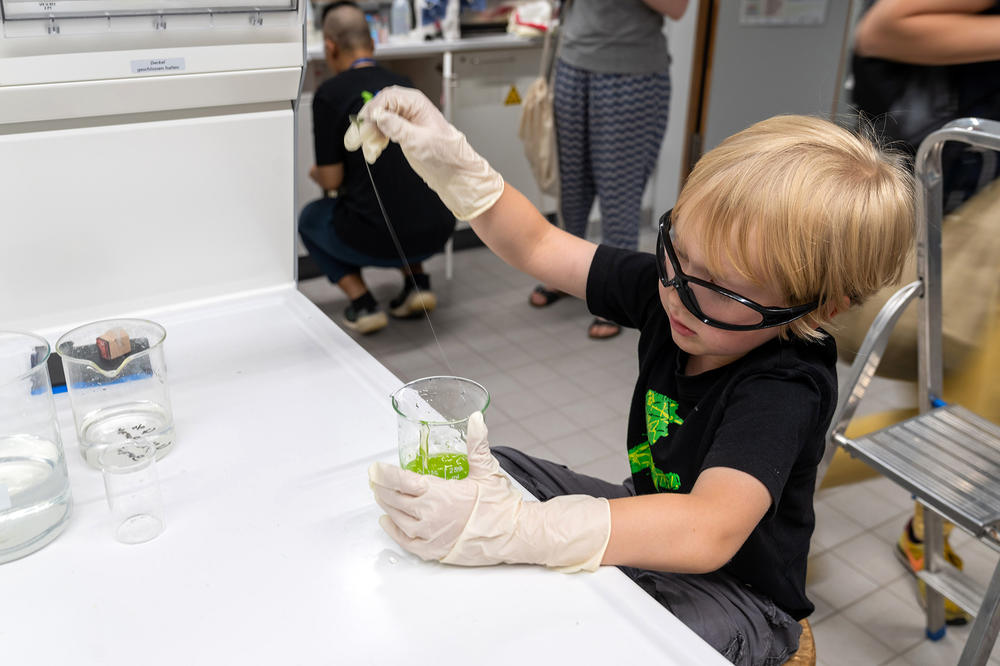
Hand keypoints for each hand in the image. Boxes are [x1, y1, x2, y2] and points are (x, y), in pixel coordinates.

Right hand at [343, 86, 504, 220]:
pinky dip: (375, 141)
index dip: (372, 111)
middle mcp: (409, 108)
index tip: (363, 127)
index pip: (386, 98)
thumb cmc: (446, 156)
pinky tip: (373, 152)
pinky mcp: (403, 133)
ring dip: (369, 136)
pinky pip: (382, 132)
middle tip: (353, 141)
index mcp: (416, 103)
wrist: (455, 173)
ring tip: (368, 152)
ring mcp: (405, 121)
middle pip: (379, 109)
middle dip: (366, 125)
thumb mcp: (419, 141)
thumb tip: (379, 115)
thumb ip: (397, 127)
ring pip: (378, 121)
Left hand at [368, 412, 610, 571]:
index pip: (401, 480)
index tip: (374, 469)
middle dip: (381, 487)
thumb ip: (476, 443)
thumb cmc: (501, 505)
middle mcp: (429, 515)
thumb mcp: (487, 470)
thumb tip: (475, 418)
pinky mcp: (434, 551)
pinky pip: (406, 541)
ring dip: (386, 505)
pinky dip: (393, 531)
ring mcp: (429, 535)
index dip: (384, 474)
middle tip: (375, 479)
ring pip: (397, 518)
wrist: (514, 535)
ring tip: (380, 496)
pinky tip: (387, 522)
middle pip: (394, 499)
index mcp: (439, 493)